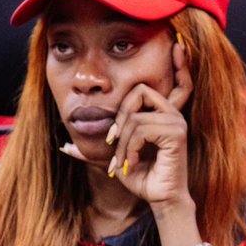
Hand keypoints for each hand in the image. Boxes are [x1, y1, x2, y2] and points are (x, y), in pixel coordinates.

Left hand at [59, 42, 193, 204]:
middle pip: (139, 91)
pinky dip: (128, 148)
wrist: (159, 200)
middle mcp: (173, 114)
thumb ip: (91, 150)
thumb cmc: (141, 179)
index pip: (176, 81)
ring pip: (134, 115)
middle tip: (112, 142)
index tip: (176, 45)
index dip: (180, 64)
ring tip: (122, 162)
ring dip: (121, 141)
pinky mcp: (176, 133)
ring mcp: (176, 122)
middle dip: (119, 117)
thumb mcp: (113, 159)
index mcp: (163, 114)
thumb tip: (65, 145)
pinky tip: (130, 164)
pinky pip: (139, 129)